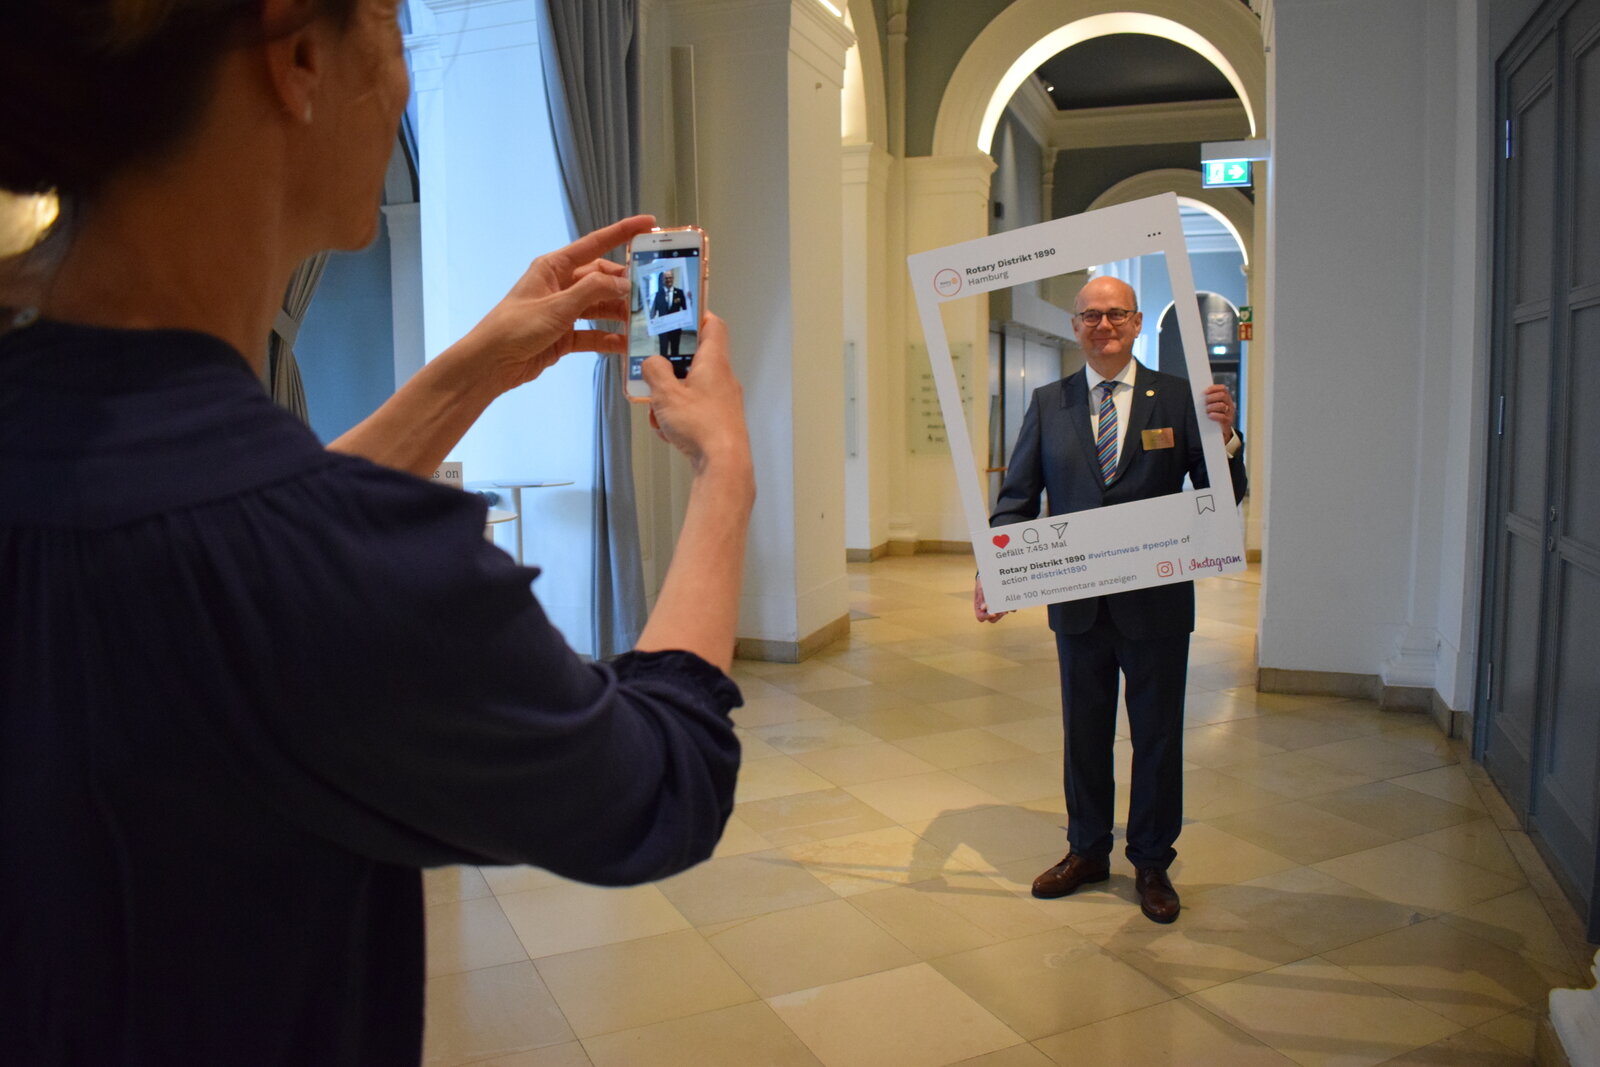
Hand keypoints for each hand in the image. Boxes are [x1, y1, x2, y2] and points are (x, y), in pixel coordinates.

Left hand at [453, 214, 656, 393]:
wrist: (491, 364)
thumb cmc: (517, 327)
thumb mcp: (557, 306)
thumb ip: (593, 291)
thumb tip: (625, 282)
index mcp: (554, 267)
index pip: (595, 244)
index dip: (622, 233)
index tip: (649, 224)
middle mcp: (561, 285)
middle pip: (602, 279)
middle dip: (626, 285)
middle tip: (653, 293)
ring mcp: (564, 311)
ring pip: (600, 307)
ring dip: (620, 314)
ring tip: (645, 322)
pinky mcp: (564, 336)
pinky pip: (594, 333)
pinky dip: (609, 339)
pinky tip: (627, 345)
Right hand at [642, 314, 751, 477]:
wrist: (723, 464)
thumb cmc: (701, 426)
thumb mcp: (666, 394)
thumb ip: (654, 371)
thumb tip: (652, 362)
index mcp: (714, 362)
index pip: (712, 325)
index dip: (696, 316)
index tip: (677, 315)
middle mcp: (723, 378)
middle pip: (695, 359)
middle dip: (670, 367)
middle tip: (652, 372)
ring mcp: (723, 400)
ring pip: (690, 388)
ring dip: (670, 397)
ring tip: (659, 413)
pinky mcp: (719, 420)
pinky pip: (694, 410)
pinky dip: (678, 416)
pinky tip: (668, 431)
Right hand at [974, 578, 1009, 622]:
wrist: (988, 577)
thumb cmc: (982, 584)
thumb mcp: (981, 589)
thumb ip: (982, 598)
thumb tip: (983, 607)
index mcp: (979, 608)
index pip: (981, 617)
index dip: (987, 617)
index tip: (993, 613)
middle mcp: (987, 610)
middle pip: (992, 619)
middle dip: (998, 616)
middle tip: (1003, 611)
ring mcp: (995, 608)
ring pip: (1000, 615)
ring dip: (1005, 612)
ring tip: (1008, 607)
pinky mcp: (1002, 605)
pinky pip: (1008, 610)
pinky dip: (1011, 608)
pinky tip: (1013, 604)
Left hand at [1202, 383, 1235, 443]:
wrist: (1221, 431)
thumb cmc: (1215, 417)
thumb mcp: (1213, 407)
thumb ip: (1209, 400)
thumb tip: (1200, 396)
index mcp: (1226, 398)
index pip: (1223, 389)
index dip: (1214, 388)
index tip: (1204, 392)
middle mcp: (1229, 404)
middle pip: (1222, 396)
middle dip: (1212, 397)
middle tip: (1204, 402)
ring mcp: (1230, 413)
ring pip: (1222, 406)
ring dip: (1212, 407)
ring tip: (1206, 410)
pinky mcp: (1228, 421)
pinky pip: (1222, 417)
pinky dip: (1215, 415)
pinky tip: (1210, 415)